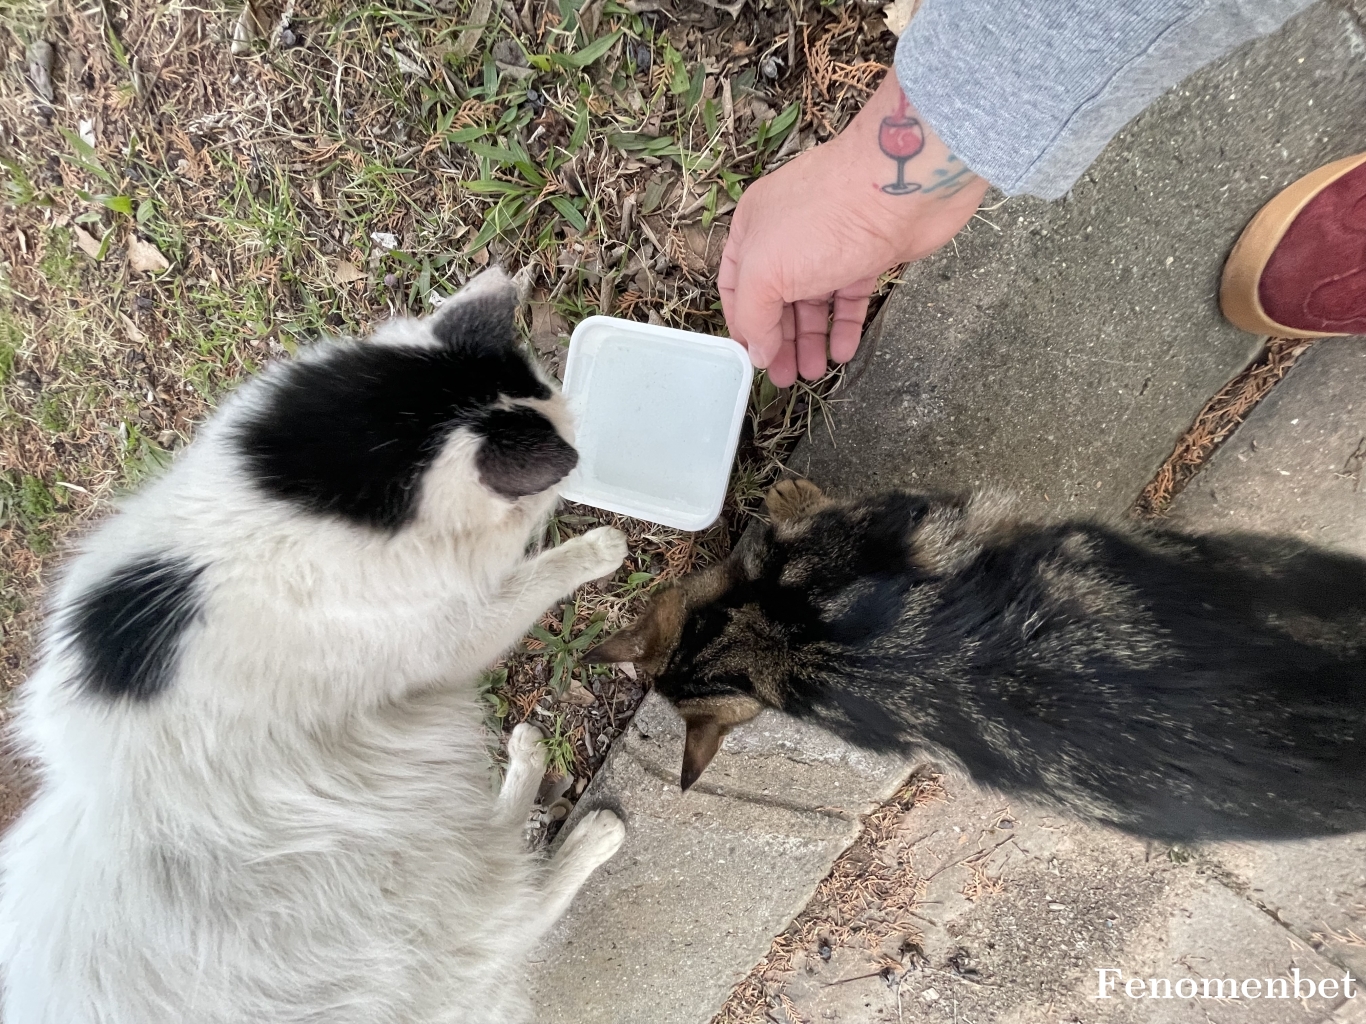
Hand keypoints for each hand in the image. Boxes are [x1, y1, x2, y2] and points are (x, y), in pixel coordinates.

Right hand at [719, 73, 989, 385]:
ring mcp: (829, 242)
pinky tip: (843, 351)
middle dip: (779, 339)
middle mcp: (788, 233)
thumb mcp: (767, 270)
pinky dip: (844, 325)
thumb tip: (757, 351)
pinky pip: (849, 297)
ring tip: (811, 372)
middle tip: (783, 376)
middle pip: (776, 297)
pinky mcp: (868, 253)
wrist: (902, 186)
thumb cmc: (828, 217)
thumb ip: (755, 315)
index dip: (743, 324)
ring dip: (810, 338)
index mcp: (753, 228)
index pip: (736, 285)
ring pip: (813, 300)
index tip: (751, 358)